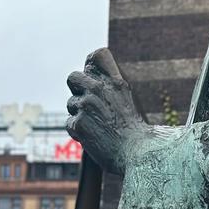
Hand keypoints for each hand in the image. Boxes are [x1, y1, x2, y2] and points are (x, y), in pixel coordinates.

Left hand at [66, 48, 146, 174]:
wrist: (138, 153)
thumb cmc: (134, 128)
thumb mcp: (128, 97)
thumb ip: (110, 82)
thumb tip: (89, 69)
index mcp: (116, 81)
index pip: (96, 55)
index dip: (91, 65)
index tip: (93, 77)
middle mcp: (100, 89)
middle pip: (73, 77)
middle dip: (77, 90)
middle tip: (90, 105)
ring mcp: (88, 105)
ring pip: (71, 103)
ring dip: (80, 114)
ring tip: (98, 126)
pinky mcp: (79, 123)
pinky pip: (70, 122)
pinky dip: (78, 131)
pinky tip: (93, 136)